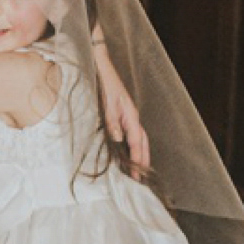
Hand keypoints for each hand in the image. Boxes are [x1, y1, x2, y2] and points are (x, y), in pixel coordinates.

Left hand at [95, 46, 151, 171]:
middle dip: (143, 159)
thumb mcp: (107, 104)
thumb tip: (118, 139)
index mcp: (131, 115)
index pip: (137, 141)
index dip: (138, 157)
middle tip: (141, 177)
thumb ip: (112, 121)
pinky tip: (126, 152)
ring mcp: (127, 115)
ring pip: (138, 138)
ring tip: (137, 169)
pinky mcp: (121, 114)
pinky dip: (130, 145)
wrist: (100, 67)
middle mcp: (132, 116)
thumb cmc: (105, 83)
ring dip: (139, 153)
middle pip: (143, 141)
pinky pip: (129, 133)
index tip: (137, 173)